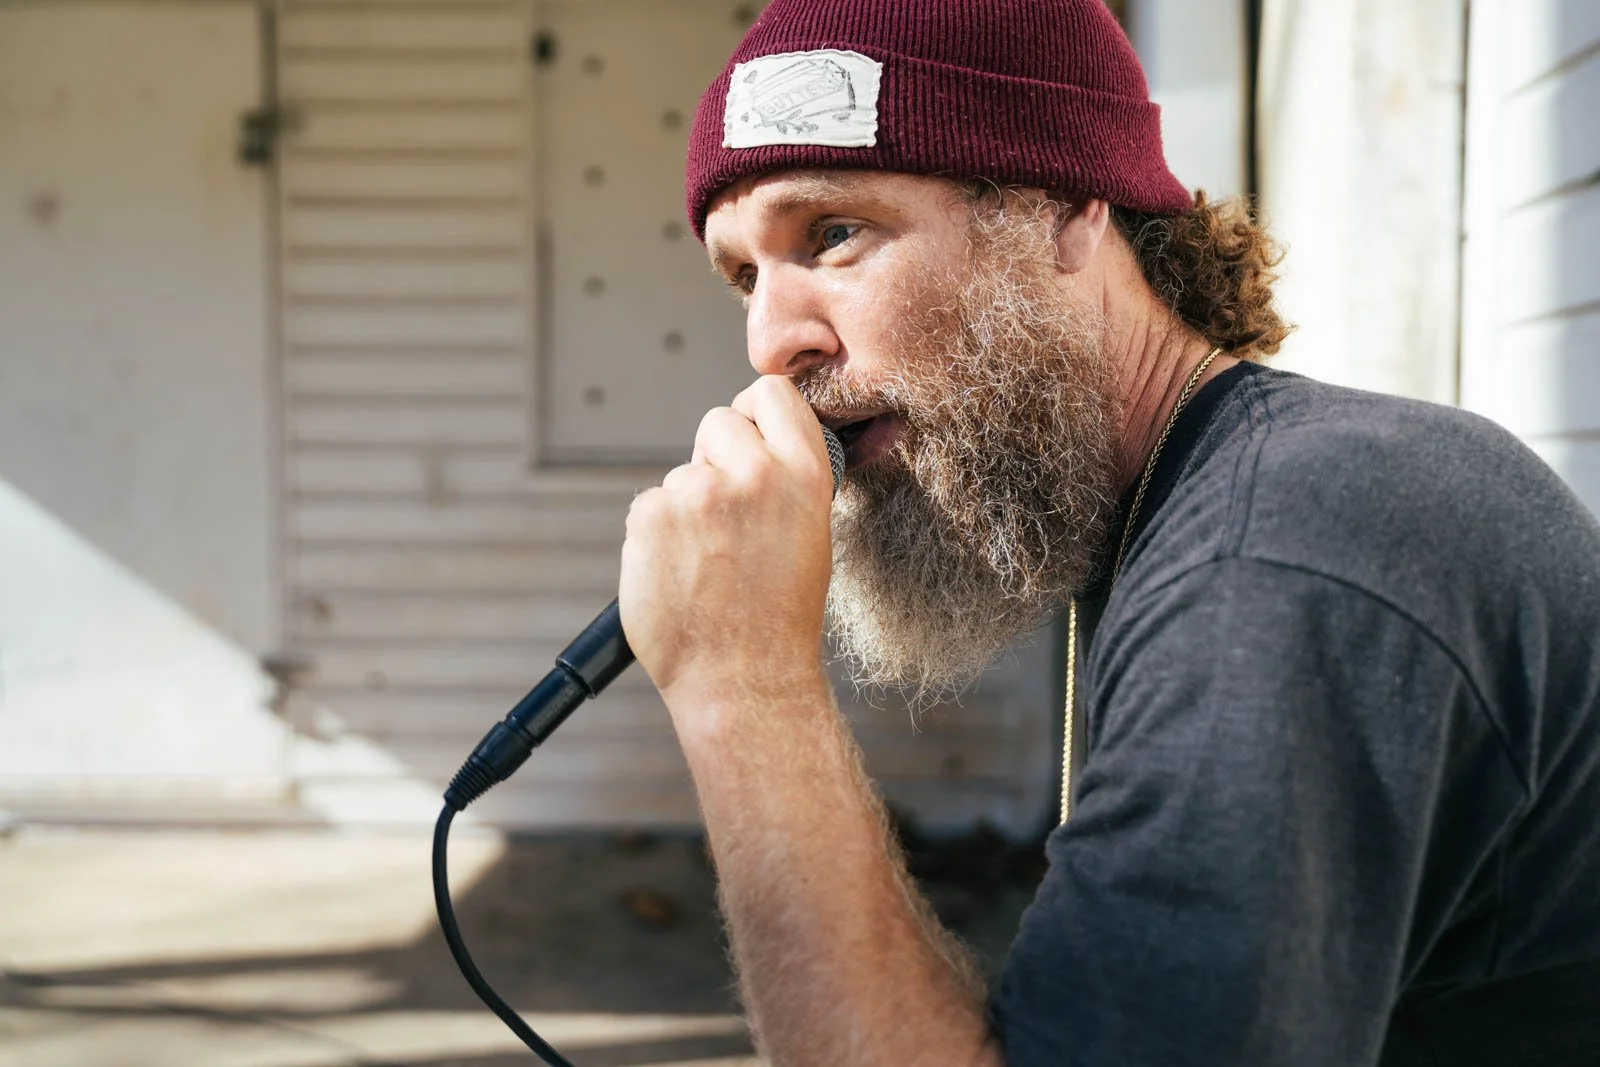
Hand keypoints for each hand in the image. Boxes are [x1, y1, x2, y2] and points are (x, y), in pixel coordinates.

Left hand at [619, 376, 835, 720]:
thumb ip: (784, 478)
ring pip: (680, 474)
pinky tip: (680, 573)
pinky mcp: (651, 515)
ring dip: (685, 508)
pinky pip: (649, 506)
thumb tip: (746, 439)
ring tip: (707, 564)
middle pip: (716, 422)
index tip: (749, 436)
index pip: (771, 393)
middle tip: (725, 519)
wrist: (742, 677)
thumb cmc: (778, 617)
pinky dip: (656, 536)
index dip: (754, 412)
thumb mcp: (810, 534)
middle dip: (714, 458)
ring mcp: (699, 492)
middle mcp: (754, 474)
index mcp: (804, 474)